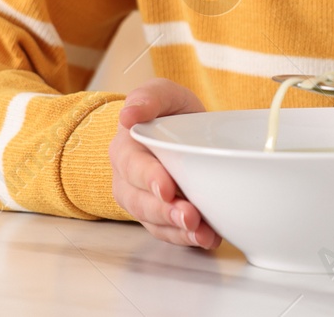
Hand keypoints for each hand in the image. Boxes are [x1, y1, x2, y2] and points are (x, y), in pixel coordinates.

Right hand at [109, 79, 220, 249]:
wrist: (182, 129)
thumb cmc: (167, 111)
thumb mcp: (162, 94)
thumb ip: (148, 98)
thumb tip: (128, 114)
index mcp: (125, 149)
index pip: (132, 166)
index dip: (148, 178)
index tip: (166, 187)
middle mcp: (128, 180)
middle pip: (140, 202)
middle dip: (164, 211)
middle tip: (189, 216)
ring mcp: (144, 201)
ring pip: (154, 222)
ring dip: (177, 231)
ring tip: (201, 234)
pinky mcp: (161, 217)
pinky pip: (169, 233)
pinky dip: (188, 239)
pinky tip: (207, 238)